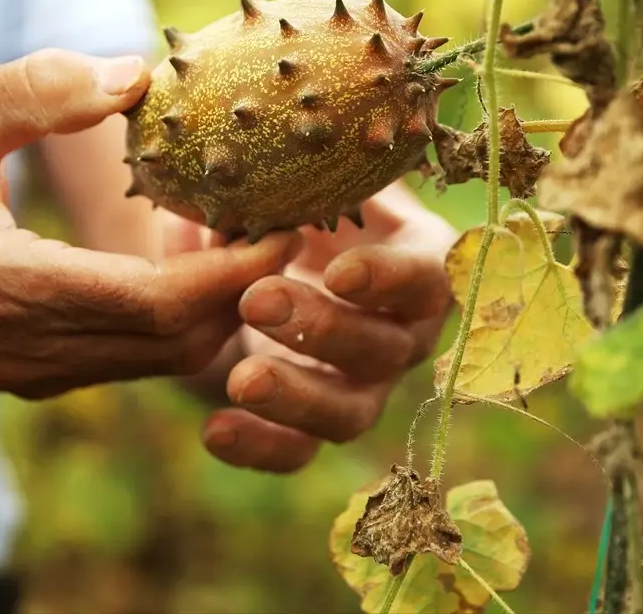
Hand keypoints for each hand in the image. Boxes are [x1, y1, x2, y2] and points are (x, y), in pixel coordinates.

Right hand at [0, 49, 299, 403]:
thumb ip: (35, 90)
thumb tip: (135, 75)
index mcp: (11, 295)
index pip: (158, 305)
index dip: (235, 272)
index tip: (290, 224)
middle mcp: (36, 354)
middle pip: (182, 342)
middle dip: (250, 289)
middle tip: (295, 222)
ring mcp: (46, 374)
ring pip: (172, 358)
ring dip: (226, 304)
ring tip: (259, 235)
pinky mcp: (54, 374)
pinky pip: (147, 356)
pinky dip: (192, 315)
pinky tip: (205, 259)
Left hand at [163, 183, 457, 472]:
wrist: (277, 258)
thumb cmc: (308, 207)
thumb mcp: (301, 190)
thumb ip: (277, 193)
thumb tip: (221, 214)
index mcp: (417, 265)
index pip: (426, 279)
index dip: (389, 280)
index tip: (339, 272)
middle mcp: (402, 332)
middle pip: (384, 348)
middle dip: (322, 329)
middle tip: (256, 299)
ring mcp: (364, 385)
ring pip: (350, 412)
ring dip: (297, 398)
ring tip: (238, 381)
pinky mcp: (316, 423)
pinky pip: (300, 451)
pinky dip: (260, 447)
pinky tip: (216, 430)